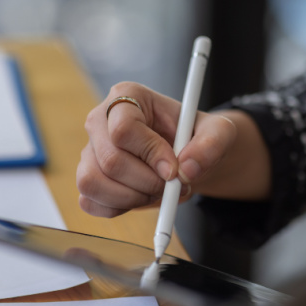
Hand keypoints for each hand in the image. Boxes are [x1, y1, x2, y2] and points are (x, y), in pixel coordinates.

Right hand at [76, 82, 236, 217]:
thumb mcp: (218, 132)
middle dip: (147, 182)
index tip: (174, 170)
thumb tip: (188, 169)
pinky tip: (141, 198)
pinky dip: (118, 209)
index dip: (151, 154)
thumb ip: (212, 144)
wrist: (186, 154)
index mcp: (127, 96)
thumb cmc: (196, 136)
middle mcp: (100, 121)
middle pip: (110, 161)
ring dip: (132, 198)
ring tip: (157, 192)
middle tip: (172, 186)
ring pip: (93, 183)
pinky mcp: (87, 177)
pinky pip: (90, 202)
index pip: (124, 129)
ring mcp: (89, 150)